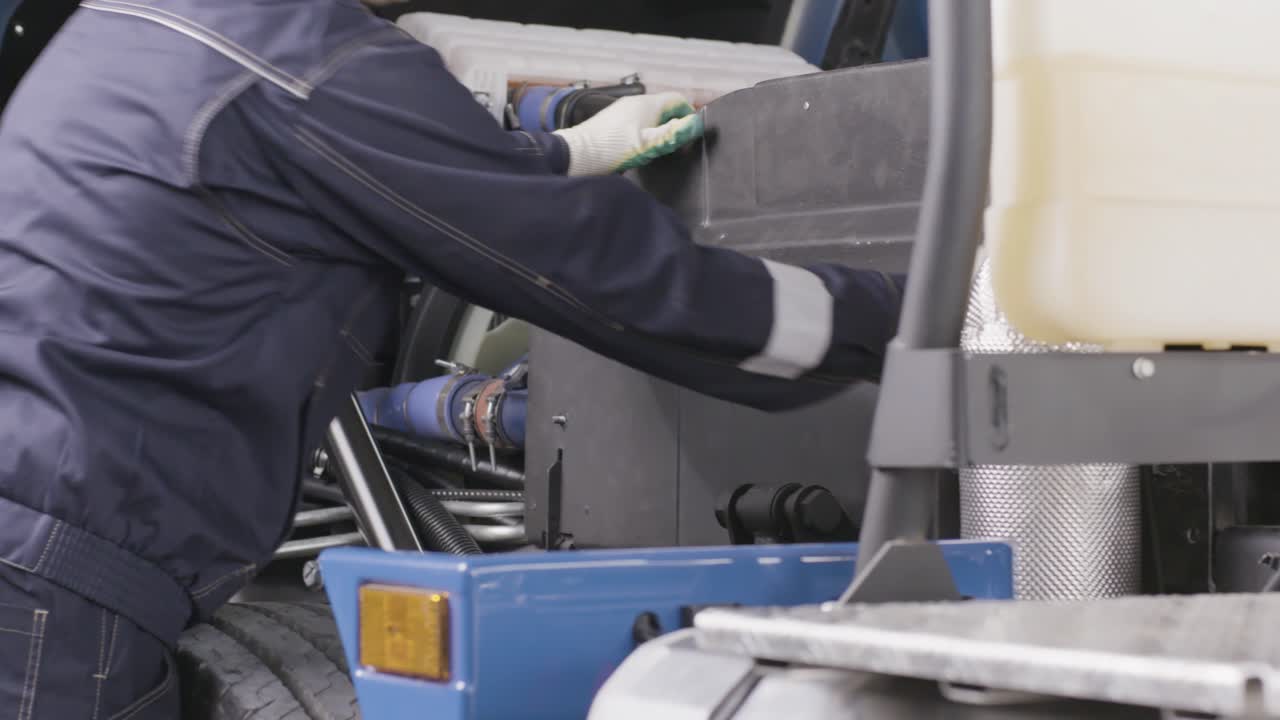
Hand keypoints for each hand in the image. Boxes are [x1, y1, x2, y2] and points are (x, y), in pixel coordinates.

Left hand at [554, 92, 704, 175]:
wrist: (576, 155)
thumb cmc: (611, 149)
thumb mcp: (647, 145)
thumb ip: (672, 135)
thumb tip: (695, 125)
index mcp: (647, 104)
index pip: (678, 100)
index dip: (689, 115)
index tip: (690, 135)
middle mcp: (635, 102)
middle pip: (664, 108)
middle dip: (674, 125)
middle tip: (676, 146)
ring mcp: (622, 110)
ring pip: (650, 116)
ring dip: (658, 130)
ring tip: (658, 150)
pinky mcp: (612, 121)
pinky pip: (636, 122)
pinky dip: (644, 133)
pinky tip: (638, 150)